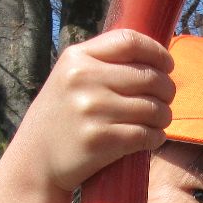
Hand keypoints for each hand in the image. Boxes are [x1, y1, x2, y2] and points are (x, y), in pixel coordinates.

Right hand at [12, 29, 175, 194]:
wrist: (35, 162)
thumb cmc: (60, 119)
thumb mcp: (68, 79)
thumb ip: (101, 63)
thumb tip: (152, 57)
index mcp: (77, 58)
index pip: (130, 41)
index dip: (157, 52)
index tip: (167, 66)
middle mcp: (84, 79)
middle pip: (149, 76)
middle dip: (167, 90)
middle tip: (165, 100)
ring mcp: (92, 110)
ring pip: (153, 108)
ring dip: (164, 116)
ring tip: (159, 121)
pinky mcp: (100, 140)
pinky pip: (146, 135)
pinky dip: (156, 137)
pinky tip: (153, 138)